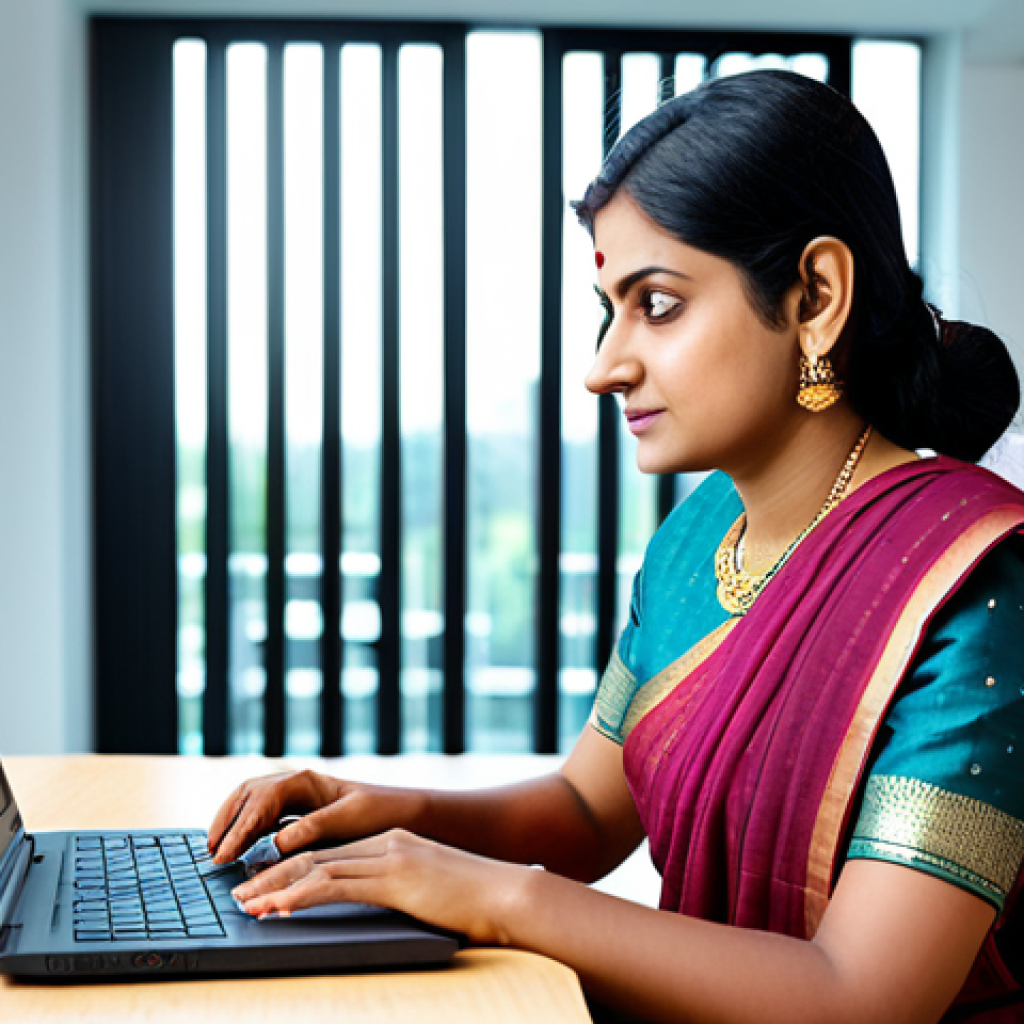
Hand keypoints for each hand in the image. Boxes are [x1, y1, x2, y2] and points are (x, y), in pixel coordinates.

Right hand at [206, 770, 425, 864]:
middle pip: (248, 795)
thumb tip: (275, 843)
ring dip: (232, 824)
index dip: (241, 827)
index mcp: (306, 781)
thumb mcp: (349, 819)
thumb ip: (312, 828)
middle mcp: (296, 784)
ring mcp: (296, 797)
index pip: (262, 799)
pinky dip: (246, 830)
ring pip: (252, 803)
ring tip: (216, 849)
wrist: (403, 812)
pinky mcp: (299, 812)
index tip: (225, 853)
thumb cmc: (381, 812)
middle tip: (212, 853)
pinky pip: (263, 816)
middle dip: (227, 822)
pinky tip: (239, 848)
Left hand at [230, 830, 530, 945]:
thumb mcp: (429, 891)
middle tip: (241, 894)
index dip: (291, 870)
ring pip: (318, 869)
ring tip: (247, 904)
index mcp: (393, 844)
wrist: (508, 895)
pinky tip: (280, 908)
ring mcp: (391, 858)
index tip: (264, 887)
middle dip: (273, 876)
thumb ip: (399, 891)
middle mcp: (386, 844)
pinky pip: (337, 886)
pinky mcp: (395, 878)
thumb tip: (376, 909)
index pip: (330, 854)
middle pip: (316, 857)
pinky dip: (302, 896)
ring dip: (277, 888)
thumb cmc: (475, 901)